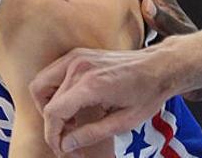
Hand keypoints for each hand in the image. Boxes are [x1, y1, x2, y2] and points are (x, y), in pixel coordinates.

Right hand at [30, 44, 183, 154]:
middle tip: (66, 137)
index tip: (62, 149)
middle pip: (43, 97)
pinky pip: (52, 73)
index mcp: (91, 84)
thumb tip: (67, 144)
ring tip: (70, 121)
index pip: (53, 112)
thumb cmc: (147, 93)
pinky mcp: (78, 54)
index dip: (53, 134)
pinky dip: (54, 91)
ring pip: (42, 82)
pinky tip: (73, 105)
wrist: (159, 66)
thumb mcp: (124, 122)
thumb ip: (91, 134)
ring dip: (49, 104)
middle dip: (50, 122)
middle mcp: (79, 66)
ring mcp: (76, 56)